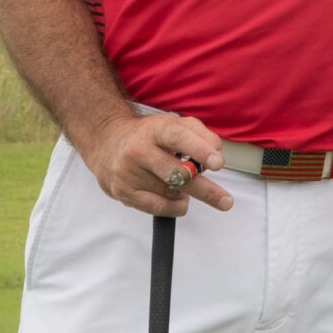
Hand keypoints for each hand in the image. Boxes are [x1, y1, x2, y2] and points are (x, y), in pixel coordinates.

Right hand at [83, 111, 231, 214]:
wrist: (106, 143)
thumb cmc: (150, 136)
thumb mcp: (173, 125)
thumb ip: (201, 135)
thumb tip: (217, 155)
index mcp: (155, 129)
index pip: (178, 137)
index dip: (199, 149)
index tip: (218, 163)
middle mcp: (138, 150)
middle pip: (178, 174)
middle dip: (205, 189)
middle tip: (226, 202)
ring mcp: (128, 173)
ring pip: (171, 192)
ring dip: (187, 192)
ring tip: (183, 183)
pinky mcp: (123, 192)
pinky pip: (158, 207)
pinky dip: (176, 207)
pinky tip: (181, 200)